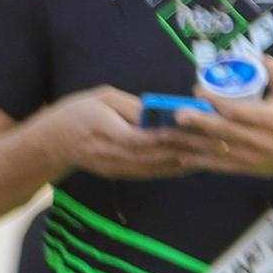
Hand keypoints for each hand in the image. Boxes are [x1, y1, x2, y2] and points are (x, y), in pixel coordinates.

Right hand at [46, 83, 210, 183]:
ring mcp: (117, 168)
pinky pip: (152, 173)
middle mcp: (113, 155)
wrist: (51, 144)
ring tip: (215, 153)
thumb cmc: (77, 112)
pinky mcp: (121, 174)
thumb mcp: (102, 98)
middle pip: (158, 155)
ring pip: (158, 167)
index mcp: (106, 132)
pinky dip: (174, 169)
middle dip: (190, 149)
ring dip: (188, 161)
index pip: (144, 137)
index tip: (199, 128)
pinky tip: (195, 163)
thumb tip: (160, 110)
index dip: (173, 135)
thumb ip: (130, 105)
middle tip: (221, 141)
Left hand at [180, 56, 272, 185]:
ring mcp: (252, 156)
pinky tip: (182, 156)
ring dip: (191, 142)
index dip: (216, 101)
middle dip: (198, 122)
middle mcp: (259, 139)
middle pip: (224, 131)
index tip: (198, 89)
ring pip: (217, 150)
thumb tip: (254, 55)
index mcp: (271, 118)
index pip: (238, 110)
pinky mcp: (248, 168)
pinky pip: (220, 166)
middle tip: (177, 113)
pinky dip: (200, 161)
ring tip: (168, 134)